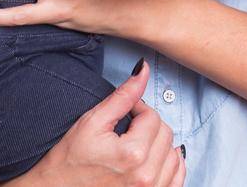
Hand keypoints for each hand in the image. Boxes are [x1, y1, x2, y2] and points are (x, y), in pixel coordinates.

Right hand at [0, 62, 184, 185]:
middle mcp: (145, 176)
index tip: (124, 115)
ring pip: (174, 155)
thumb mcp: (93, 122)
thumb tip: (144, 70)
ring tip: (137, 145)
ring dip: (160, 145)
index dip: (137, 110)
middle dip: (148, 126)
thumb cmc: (69, 160)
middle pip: (166, 134)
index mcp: (132, 154)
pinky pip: (177, 177)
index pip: (152, 116)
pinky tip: (154, 159)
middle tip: (127, 130)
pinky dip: (170, 165)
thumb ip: (123, 96)